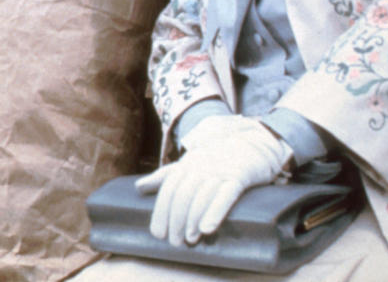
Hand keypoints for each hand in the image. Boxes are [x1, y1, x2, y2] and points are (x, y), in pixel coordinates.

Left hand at [136, 117, 291, 244]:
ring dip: (192, 219)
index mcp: (186, 165)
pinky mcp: (239, 177)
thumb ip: (164, 177)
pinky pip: (226, 194)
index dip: (161, 212)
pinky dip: (215, 212)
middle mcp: (200, 167)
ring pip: (202, 196)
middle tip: (175, 242)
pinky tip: (207, 228)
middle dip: (176, 220)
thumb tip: (139, 187)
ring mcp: (219, 171)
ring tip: (189, 239)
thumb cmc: (213, 160)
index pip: (168, 189)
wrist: (248, 145)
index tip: (158, 233)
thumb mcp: (188, 165)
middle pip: (183, 194)